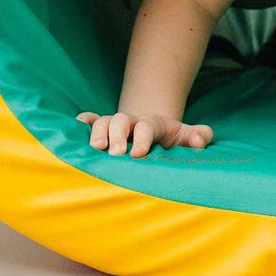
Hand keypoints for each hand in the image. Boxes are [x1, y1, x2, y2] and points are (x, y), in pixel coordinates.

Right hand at [76, 111, 214, 158]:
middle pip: (121, 120)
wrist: (157, 131)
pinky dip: (82, 123)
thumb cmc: (174, 141)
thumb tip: (199, 140)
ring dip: (97, 133)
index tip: (138, 155)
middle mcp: (132, 122)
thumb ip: (199, 137)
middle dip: (117, 135)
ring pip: (103, 121)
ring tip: (95, 149)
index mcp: (154, 124)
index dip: (142, 138)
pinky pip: (90, 121)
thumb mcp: (189, 138)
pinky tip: (76, 129)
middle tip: (115, 155)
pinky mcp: (103, 128)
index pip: (147, 126)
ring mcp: (116, 124)